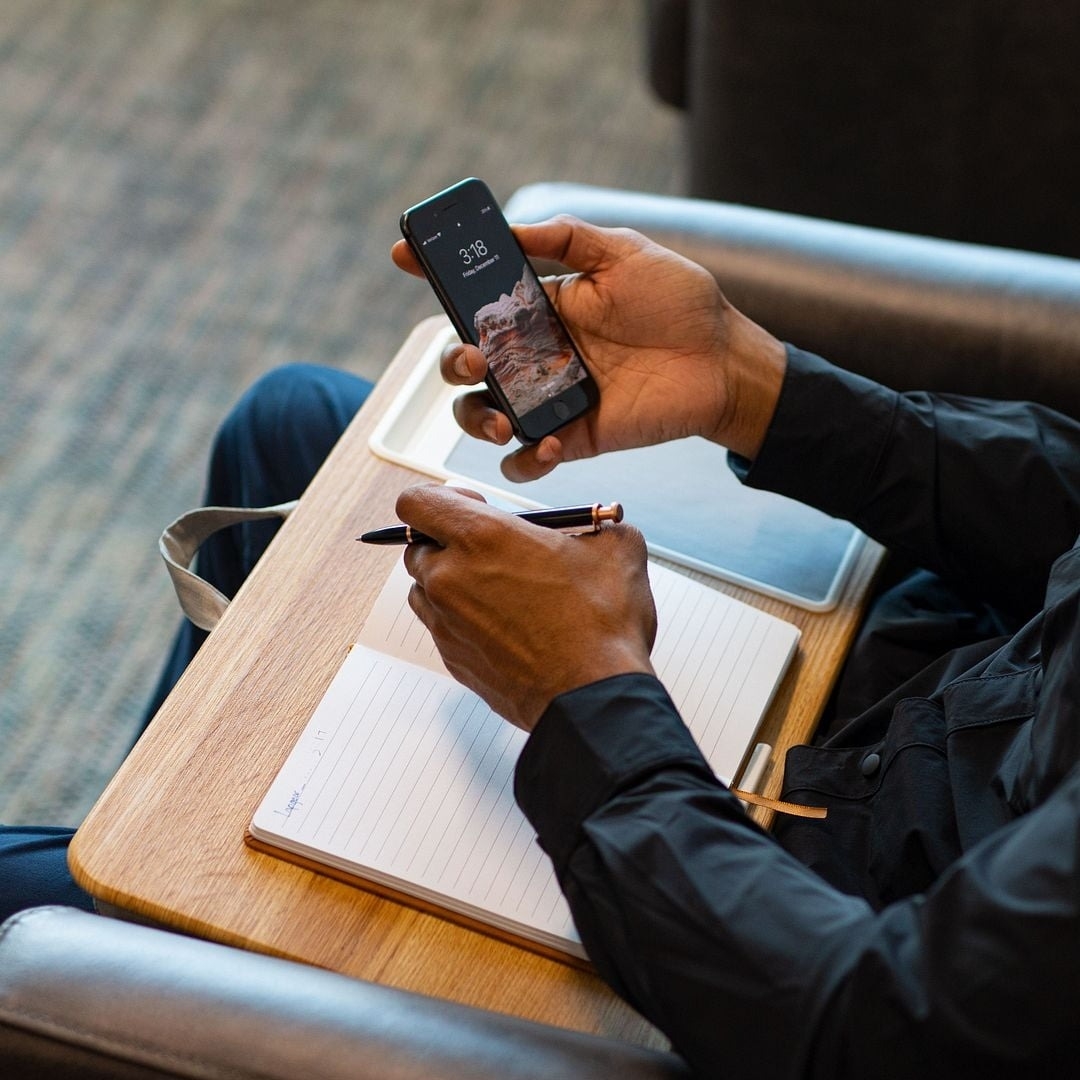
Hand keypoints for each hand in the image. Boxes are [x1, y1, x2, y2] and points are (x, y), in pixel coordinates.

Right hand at [391, 216, 785, 480]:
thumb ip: (567, 238)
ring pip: (481, 414)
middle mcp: (536, 355)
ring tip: (499, 416)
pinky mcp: (572, 437)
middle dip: (451, 362)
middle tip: (474, 358)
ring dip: (473, 418)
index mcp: (542, 309)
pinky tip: (544, 445)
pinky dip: (523, 460)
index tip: (404, 255)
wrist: (724, 362)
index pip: (477, 296)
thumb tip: (512, 228)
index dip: (436, 275)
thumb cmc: (682, 303)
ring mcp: (550, 399)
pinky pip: (527, 460)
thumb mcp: (625, 252)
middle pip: (465, 364)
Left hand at [398, 485, 656, 730]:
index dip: (443, 498)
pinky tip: (507, 626)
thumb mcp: (616, 549)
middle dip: (449, 542)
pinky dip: (464, 621)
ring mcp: (446, 623)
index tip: (474, 507)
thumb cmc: (601, 624)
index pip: (416, 502)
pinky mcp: (453, 660)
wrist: (594, 697)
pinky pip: (443, 628)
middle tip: (494, 551)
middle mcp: (450, 578)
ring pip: (424, 589)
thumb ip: (596, 525)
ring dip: (450, 582)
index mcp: (481, 538)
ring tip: (498, 589)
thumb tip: (602, 527)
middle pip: (418, 545)